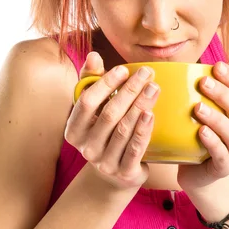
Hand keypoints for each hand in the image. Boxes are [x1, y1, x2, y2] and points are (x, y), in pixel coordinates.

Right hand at [64, 52, 160, 190]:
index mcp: (74, 130)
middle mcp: (86, 148)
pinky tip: (150, 114)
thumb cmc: (105, 131)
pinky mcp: (124, 173)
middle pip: (109, 114)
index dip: (105, 84)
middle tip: (147, 73)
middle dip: (129, 91)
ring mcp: (104, 162)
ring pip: (123, 130)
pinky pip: (134, 149)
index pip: (87, 102)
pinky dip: (143, 130)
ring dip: (140, 106)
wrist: (117, 173)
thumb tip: (93, 55)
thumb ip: (92, 82)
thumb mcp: (96, 109)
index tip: (124, 69)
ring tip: (154, 88)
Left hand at [177, 61, 228, 190]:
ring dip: (216, 118)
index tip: (216, 65)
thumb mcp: (202, 112)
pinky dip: (213, 142)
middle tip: (203, 82)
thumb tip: (201, 62)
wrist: (197, 173)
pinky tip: (201, 132)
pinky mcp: (225, 167)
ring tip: (198, 107)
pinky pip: (221, 155)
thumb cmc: (198, 136)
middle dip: (222, 94)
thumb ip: (204, 92)